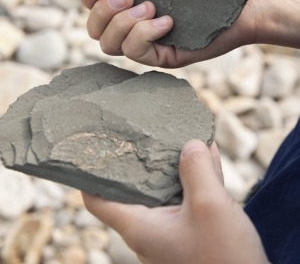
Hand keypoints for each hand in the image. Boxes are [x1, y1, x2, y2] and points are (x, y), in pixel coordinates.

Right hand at [80, 0, 299, 66]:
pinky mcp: (162, 57)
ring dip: (124, 24)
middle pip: (94, 30)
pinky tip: (168, 22)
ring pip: (109, 45)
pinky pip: (137, 54)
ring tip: (151, 7)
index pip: (92, 5)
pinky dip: (146, 35)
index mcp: (130, 1)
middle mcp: (133, 24)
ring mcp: (146, 43)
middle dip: (104, 12)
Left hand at [82, 141, 269, 263]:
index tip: (92, 149)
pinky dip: (195, 178)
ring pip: (166, 189)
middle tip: (145, 131)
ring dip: (178, 164)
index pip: (97, 200)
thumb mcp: (210, 206)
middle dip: (144, 158)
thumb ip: (197, 170)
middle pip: (135, 187)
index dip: (89, 174)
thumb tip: (190, 145)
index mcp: (140, 227)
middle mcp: (149, 230)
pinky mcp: (191, 232)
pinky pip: (186, 198)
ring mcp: (171, 232)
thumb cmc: (224, 258)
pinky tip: (208, 156)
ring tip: (186, 136)